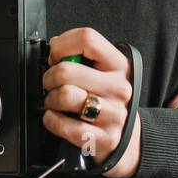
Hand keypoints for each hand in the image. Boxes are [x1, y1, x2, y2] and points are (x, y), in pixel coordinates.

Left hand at [42, 27, 137, 174]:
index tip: (56, 57)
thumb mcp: (106, 72)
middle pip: (66, 70)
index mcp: (120, 65)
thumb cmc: (109, 100)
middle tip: (51, 84)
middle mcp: (120, 88)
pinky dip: (51, 120)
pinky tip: (57, 117)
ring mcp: (114, 114)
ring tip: (56, 102)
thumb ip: (84, 55)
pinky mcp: (104, 138)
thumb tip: (56, 46)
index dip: (62, 46)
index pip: (87, 39)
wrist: (128, 138)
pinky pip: (63, 125)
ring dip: (51, 99)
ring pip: (64, 96)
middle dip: (49, 77)